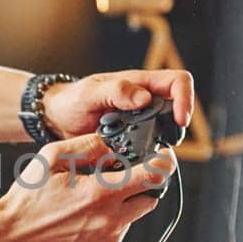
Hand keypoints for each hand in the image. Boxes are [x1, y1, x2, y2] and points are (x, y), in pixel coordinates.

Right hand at [0, 133, 176, 241]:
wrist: (11, 237)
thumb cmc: (28, 197)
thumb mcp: (52, 157)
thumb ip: (89, 146)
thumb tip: (114, 145)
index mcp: (101, 193)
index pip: (155, 176)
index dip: (164, 163)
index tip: (162, 157)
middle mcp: (110, 220)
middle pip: (151, 197)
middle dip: (141, 184)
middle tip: (118, 177)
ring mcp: (108, 241)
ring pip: (133, 216)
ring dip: (122, 204)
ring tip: (90, 199)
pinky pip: (118, 233)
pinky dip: (109, 222)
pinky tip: (83, 216)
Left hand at [41, 70, 194, 139]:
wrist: (57, 118)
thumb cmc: (72, 100)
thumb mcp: (89, 93)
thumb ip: (115, 92)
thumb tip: (145, 98)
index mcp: (139, 83)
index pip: (177, 82)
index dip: (185, 99)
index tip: (179, 120)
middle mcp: (145, 100)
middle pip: (177, 108)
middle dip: (176, 126)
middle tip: (165, 141)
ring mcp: (140, 119)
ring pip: (166, 130)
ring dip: (162, 142)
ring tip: (148, 152)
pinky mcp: (134, 137)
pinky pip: (149, 145)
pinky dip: (146, 154)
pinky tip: (134, 160)